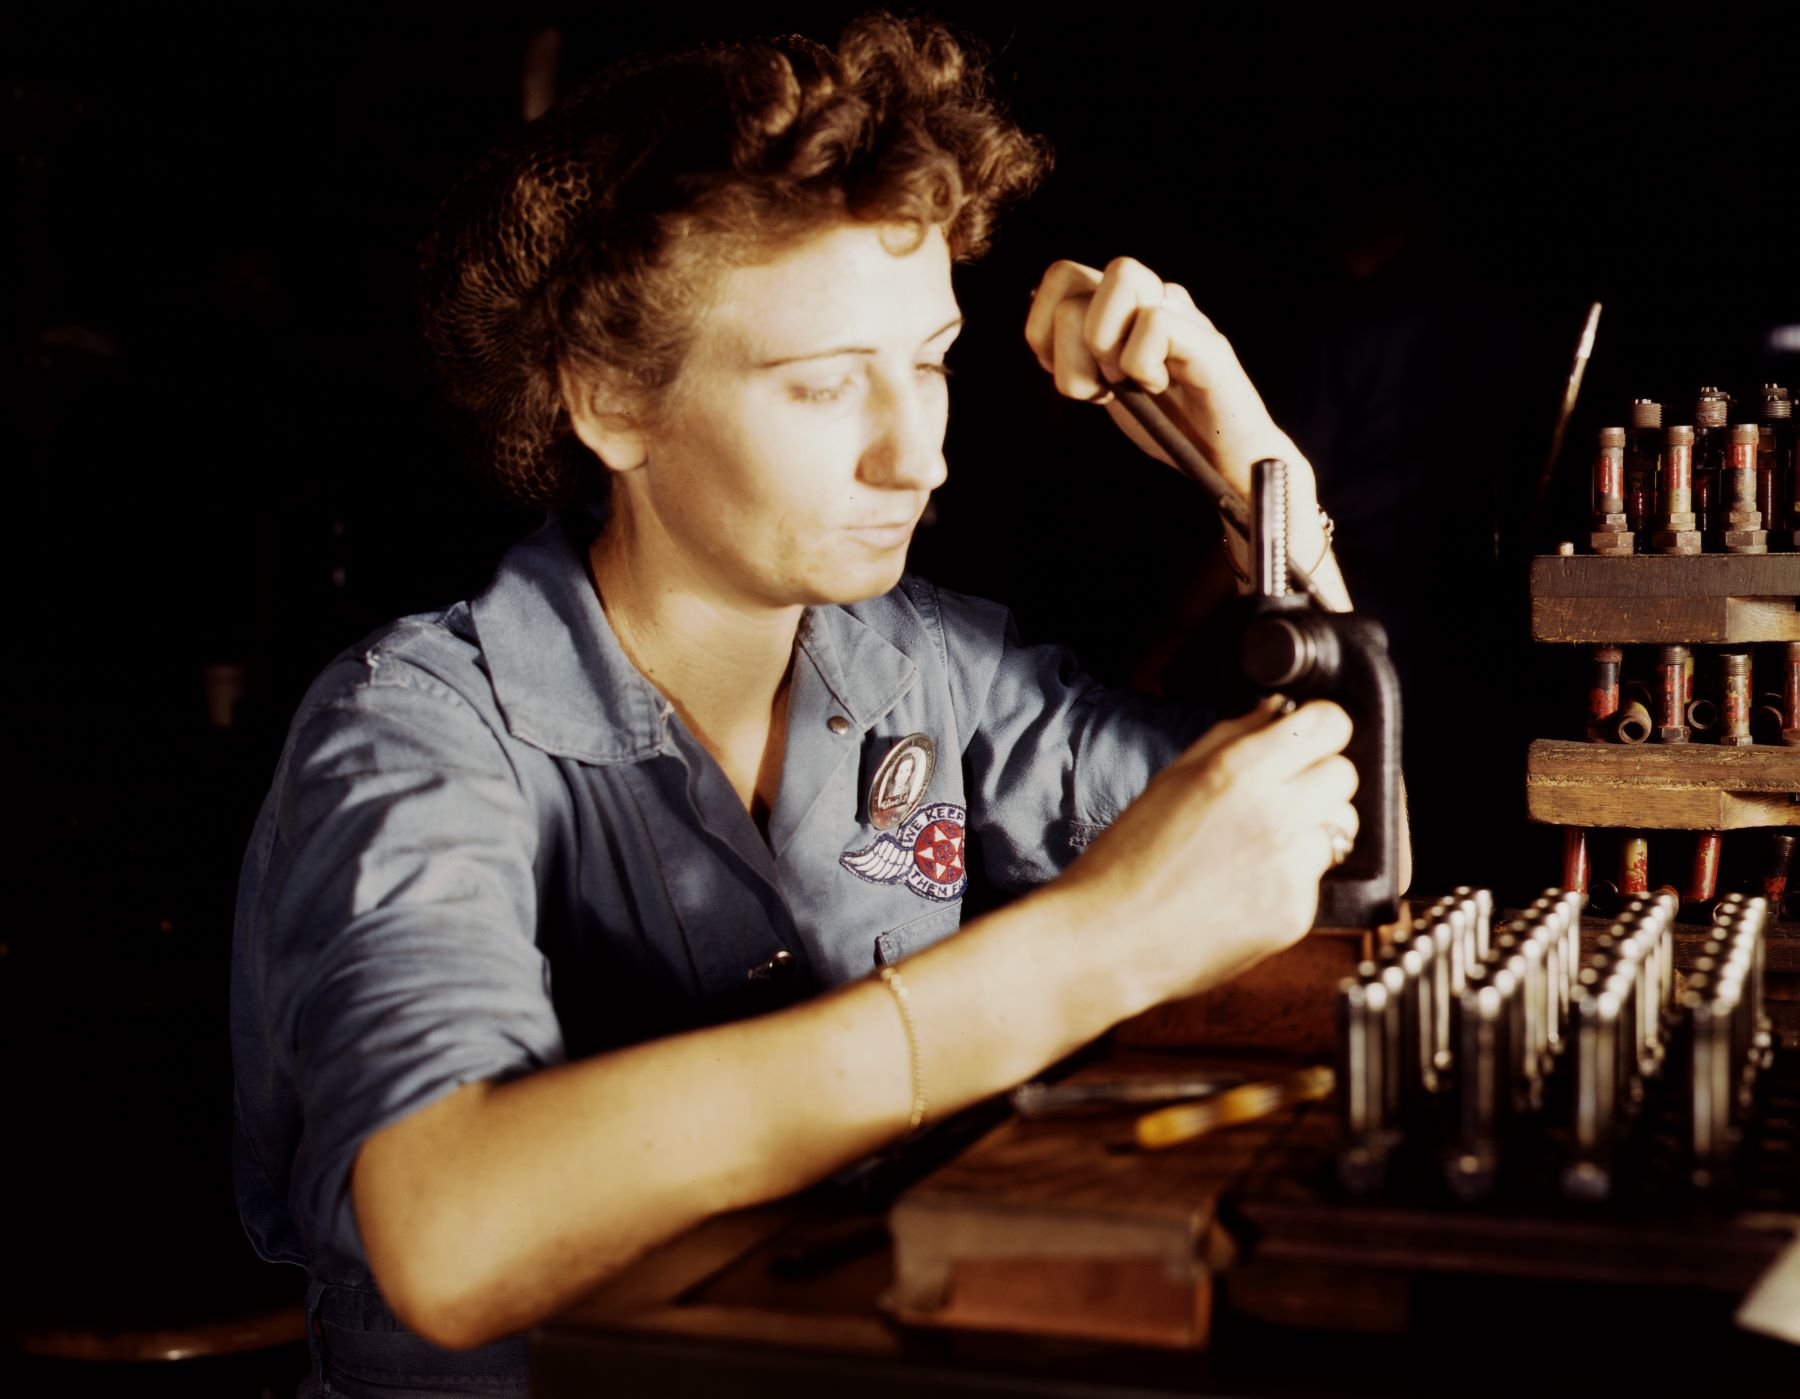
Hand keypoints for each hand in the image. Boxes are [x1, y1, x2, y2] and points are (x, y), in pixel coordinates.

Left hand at [1023, 257, 1337, 600]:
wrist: (1224, 462)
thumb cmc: (1168, 425)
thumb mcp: (1105, 385)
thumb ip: (1075, 349)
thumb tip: (1034, 301)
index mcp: (1122, 305)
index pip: (1059, 276)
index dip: (1042, 330)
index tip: (1070, 376)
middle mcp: (1151, 294)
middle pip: (1070, 274)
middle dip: (1066, 346)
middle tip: (1101, 387)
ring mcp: (1182, 312)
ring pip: (1120, 278)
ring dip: (1105, 348)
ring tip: (1133, 384)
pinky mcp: (1207, 341)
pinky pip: (1154, 323)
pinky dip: (1142, 367)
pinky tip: (1159, 389)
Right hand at [1056, 697, 1358, 1010]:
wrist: (1109, 939)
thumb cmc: (1126, 860)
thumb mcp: (1171, 778)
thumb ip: (1232, 737)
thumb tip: (1276, 713)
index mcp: (1238, 771)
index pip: (1331, 724)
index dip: (1321, 729)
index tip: (1308, 739)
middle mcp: (1274, 814)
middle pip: (1345, 774)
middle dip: (1318, 779)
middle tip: (1281, 796)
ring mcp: (1290, 867)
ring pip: (1341, 828)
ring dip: (1312, 830)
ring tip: (1260, 846)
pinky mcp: (1296, 913)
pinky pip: (1317, 878)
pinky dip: (1292, 878)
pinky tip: (1247, 886)